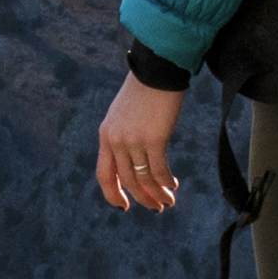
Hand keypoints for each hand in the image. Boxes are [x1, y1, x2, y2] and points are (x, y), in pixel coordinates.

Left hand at [91, 69, 182, 214]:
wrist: (157, 71)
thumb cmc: (144, 91)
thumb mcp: (124, 115)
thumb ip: (124, 136)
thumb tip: (135, 159)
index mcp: (106, 136)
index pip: (104, 174)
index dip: (113, 193)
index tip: (124, 206)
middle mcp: (116, 141)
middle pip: (126, 180)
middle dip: (142, 198)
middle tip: (156, 207)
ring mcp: (134, 141)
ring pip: (143, 178)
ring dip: (156, 194)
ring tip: (167, 202)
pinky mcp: (154, 139)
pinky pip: (159, 170)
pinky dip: (166, 182)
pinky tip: (173, 186)